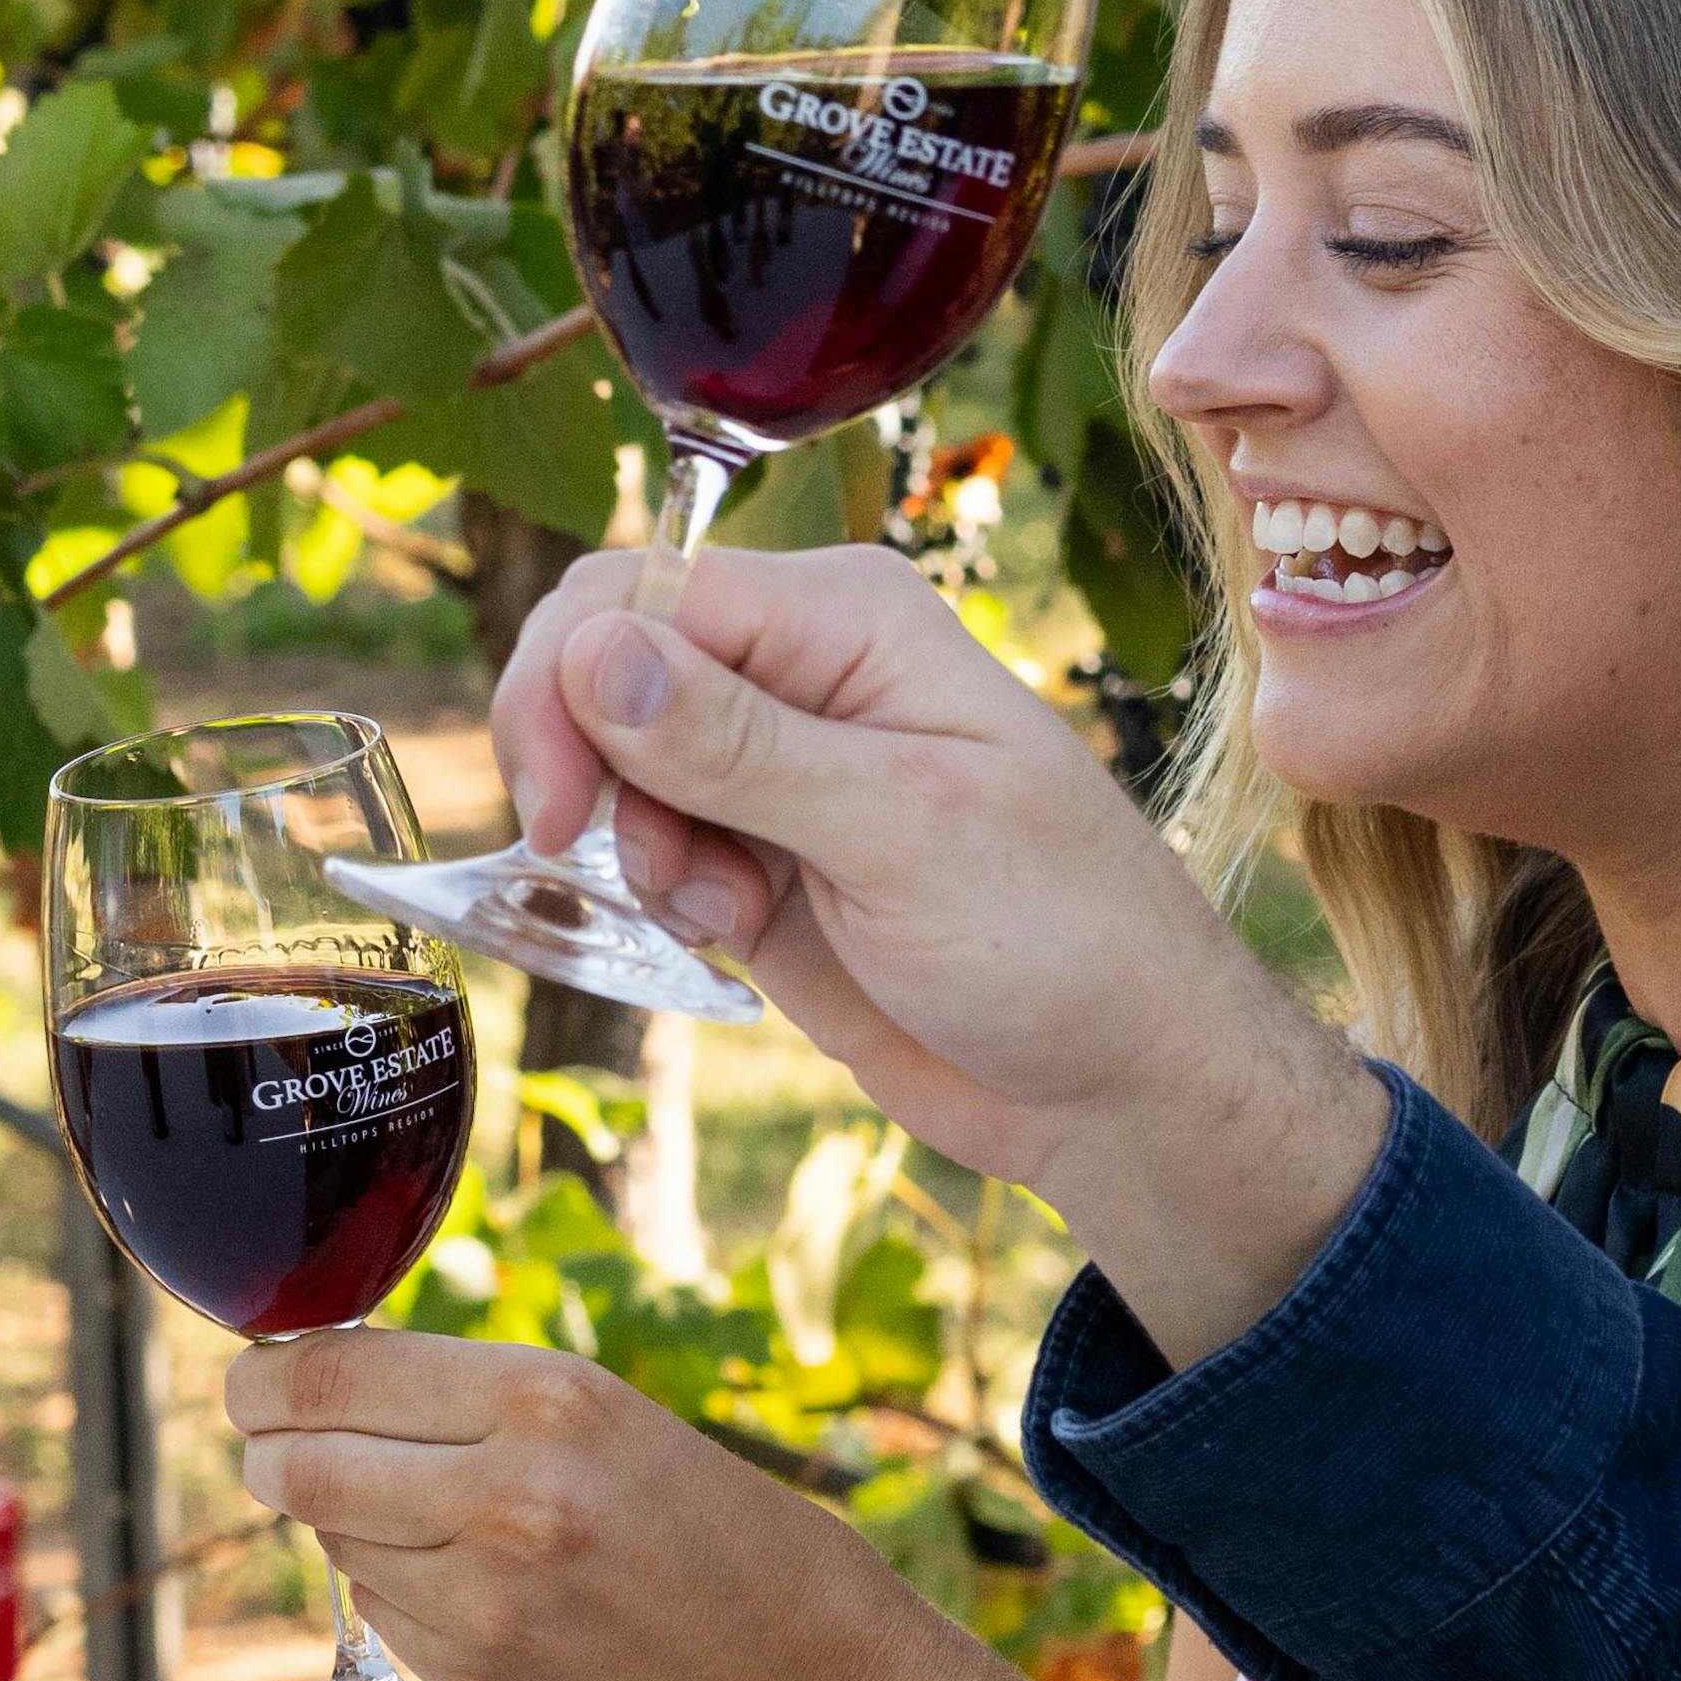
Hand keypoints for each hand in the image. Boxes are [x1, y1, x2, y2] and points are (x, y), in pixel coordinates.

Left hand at [222, 1324, 964, 1680]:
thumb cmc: (730, 1538)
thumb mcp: (614, 1424)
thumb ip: (477, 1405)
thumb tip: (330, 1388)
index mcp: (548, 1397)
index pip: (336, 1373)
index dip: (267, 1380)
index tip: (250, 1380)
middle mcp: (505, 1493)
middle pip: (305, 1464)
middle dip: (269, 1452)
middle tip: (264, 1445)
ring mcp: (485, 1601)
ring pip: (339, 1545)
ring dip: (349, 1528)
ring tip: (427, 1523)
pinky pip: (387, 1619)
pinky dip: (400, 1598)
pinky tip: (475, 1594)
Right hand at [487, 542, 1387, 1342]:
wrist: (1116, 1085)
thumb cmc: (1057, 937)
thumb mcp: (898, 830)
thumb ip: (736, 743)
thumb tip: (592, 648)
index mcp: (847, 618)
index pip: (642, 594)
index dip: (572, 686)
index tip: (564, 810)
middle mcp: (805, 672)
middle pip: (608, 667)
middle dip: (594, 770)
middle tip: (650, 873)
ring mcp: (781, 769)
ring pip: (620, 765)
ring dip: (644, 847)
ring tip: (733, 915)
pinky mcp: (767, 859)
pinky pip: (657, 845)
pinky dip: (670, 893)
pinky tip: (742, 935)